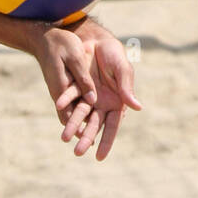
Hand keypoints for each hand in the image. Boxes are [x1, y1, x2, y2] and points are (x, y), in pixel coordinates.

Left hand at [32, 20, 141, 159]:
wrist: (96, 39)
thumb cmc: (115, 55)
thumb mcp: (123, 70)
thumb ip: (127, 88)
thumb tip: (137, 107)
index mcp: (116, 103)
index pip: (112, 127)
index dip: (106, 142)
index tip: (99, 158)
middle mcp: (101, 104)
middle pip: (94, 125)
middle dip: (86, 139)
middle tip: (77, 152)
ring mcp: (87, 97)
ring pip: (79, 115)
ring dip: (72, 125)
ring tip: (64, 138)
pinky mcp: (75, 88)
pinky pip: (70, 97)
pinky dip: (66, 102)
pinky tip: (60, 108)